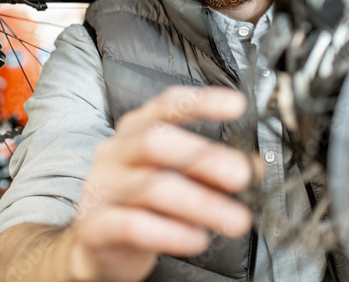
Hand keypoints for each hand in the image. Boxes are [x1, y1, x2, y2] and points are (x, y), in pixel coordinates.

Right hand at [63, 86, 255, 281]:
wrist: (97, 246)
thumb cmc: (142, 203)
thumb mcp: (178, 178)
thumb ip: (211, 168)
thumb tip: (253, 166)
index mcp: (136, 130)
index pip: (167, 105)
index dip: (202, 102)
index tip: (236, 106)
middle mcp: (116, 152)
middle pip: (156, 142)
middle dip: (204, 158)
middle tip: (240, 175)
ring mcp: (102, 188)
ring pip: (151, 187)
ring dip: (200, 203)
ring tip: (234, 219)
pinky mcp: (95, 226)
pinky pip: (132, 226)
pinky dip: (170, 233)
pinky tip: (197, 239)